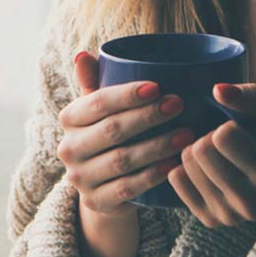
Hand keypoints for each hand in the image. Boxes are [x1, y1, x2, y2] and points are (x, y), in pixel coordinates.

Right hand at [56, 51, 197, 217]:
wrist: (102, 187)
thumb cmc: (107, 135)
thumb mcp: (99, 109)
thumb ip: (94, 82)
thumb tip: (82, 54)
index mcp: (68, 118)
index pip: (98, 103)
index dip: (127, 94)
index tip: (158, 86)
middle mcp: (68, 149)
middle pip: (112, 130)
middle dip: (148, 116)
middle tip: (179, 104)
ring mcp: (80, 178)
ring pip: (123, 160)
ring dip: (157, 146)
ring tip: (186, 134)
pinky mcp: (96, 202)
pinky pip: (128, 188)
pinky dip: (153, 176)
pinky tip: (174, 165)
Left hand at [167, 83, 255, 227]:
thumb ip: (249, 96)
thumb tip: (217, 90)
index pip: (224, 136)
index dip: (227, 126)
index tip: (238, 132)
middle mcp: (254, 203)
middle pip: (201, 150)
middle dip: (208, 138)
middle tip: (223, 144)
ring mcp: (229, 216)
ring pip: (186, 163)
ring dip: (196, 151)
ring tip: (217, 156)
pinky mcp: (209, 220)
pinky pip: (175, 178)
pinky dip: (185, 167)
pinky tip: (204, 169)